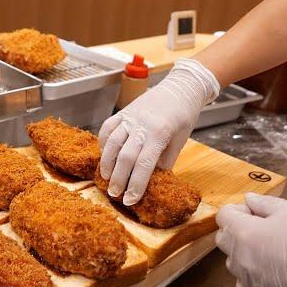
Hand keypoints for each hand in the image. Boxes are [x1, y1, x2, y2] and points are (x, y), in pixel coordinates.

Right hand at [98, 58, 219, 205]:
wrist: (180, 87)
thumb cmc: (183, 116)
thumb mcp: (180, 141)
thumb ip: (164, 161)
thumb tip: (152, 180)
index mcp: (160, 133)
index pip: (144, 164)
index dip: (136, 184)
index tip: (130, 199)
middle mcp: (142, 125)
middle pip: (125, 156)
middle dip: (118, 178)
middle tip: (114, 194)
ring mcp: (130, 116)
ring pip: (112, 142)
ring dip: (106, 163)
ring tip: (105, 178)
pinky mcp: (123, 111)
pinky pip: (107, 128)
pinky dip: (103, 143)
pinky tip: (103, 155)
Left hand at [216, 193, 286, 286]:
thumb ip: (265, 204)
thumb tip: (248, 199)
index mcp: (245, 233)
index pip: (223, 216)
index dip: (237, 210)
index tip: (255, 211)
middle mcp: (240, 259)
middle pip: (224, 239)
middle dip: (236, 229)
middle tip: (262, 227)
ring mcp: (249, 281)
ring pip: (233, 262)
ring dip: (243, 253)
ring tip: (270, 249)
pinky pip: (244, 284)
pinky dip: (250, 276)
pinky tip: (270, 269)